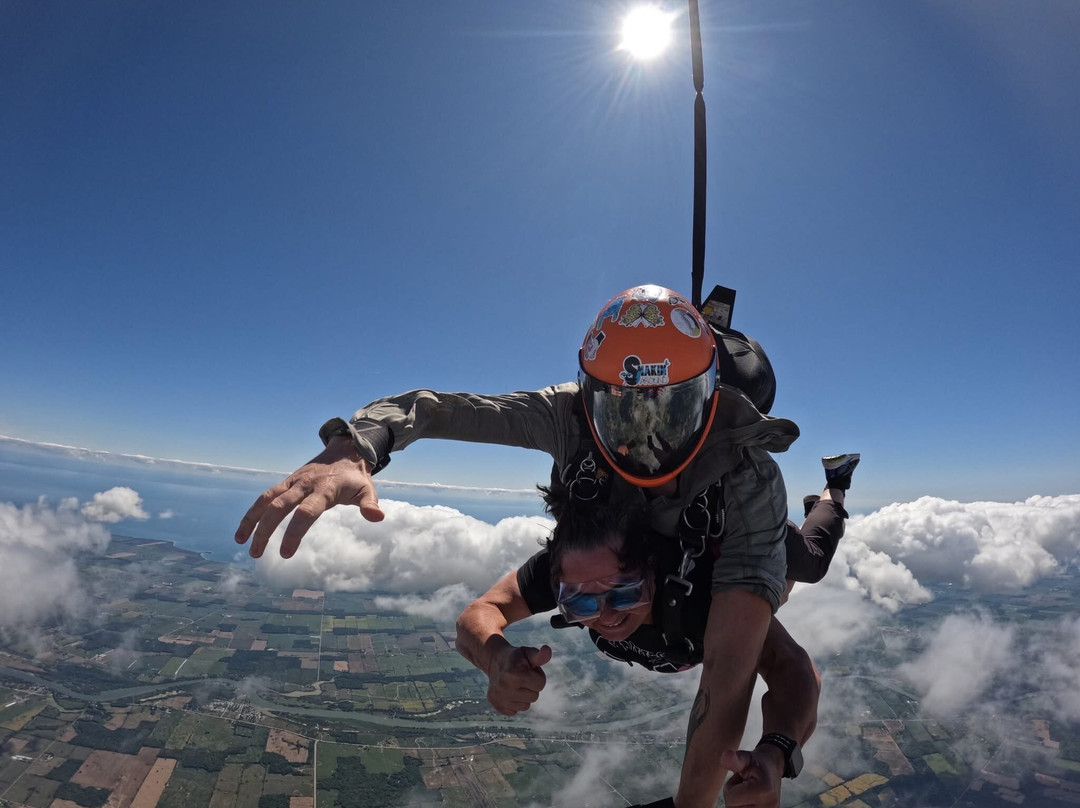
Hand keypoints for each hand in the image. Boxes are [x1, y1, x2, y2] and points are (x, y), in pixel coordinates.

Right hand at [234, 437, 384, 558]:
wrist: (346, 450)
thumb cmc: (356, 477)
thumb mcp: (367, 489)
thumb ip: (370, 504)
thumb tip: (378, 517)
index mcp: (324, 489)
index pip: (306, 512)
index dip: (294, 532)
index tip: (285, 554)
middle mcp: (304, 485)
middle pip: (279, 507)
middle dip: (265, 531)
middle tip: (256, 555)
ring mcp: (293, 482)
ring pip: (266, 499)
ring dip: (251, 520)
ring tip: (241, 543)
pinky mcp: (287, 482)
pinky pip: (265, 496)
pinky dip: (253, 512)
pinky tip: (244, 531)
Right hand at [486, 644, 551, 715]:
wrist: (495, 660)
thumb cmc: (516, 657)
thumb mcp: (528, 653)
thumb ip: (540, 655)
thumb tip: (547, 650)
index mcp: (513, 674)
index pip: (540, 684)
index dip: (537, 675)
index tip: (528, 669)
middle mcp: (503, 688)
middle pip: (534, 697)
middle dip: (531, 686)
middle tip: (521, 676)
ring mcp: (498, 698)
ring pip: (526, 706)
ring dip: (524, 695)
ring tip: (515, 683)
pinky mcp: (496, 705)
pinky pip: (516, 711)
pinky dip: (515, 702)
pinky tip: (509, 691)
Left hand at [720, 747, 783, 807]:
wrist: (772, 771)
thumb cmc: (756, 764)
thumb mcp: (745, 757)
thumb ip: (735, 759)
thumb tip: (725, 756)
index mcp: (764, 790)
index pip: (731, 798)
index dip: (730, 786)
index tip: (741, 778)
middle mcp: (769, 807)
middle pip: (732, 807)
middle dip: (733, 796)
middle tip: (744, 786)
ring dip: (737, 803)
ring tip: (747, 793)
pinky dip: (742, 807)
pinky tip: (749, 801)